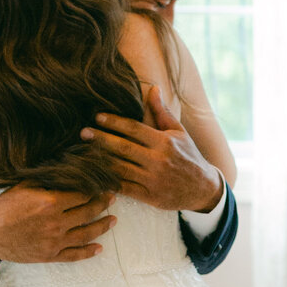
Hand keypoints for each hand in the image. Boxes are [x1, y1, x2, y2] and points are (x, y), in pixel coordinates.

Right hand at [0, 185, 116, 263]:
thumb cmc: (4, 207)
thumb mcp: (24, 185)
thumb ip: (47, 179)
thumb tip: (66, 168)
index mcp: (50, 202)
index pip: (81, 194)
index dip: (94, 189)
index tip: (103, 185)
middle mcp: (56, 223)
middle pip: (88, 212)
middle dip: (102, 204)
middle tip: (111, 198)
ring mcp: (54, 241)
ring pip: (86, 234)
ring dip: (102, 226)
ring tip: (113, 220)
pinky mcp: (50, 256)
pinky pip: (74, 255)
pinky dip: (89, 252)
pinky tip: (99, 248)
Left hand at [80, 88, 224, 212]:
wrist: (203, 189)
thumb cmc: (188, 156)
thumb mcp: (179, 132)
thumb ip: (162, 112)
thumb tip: (153, 89)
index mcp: (164, 142)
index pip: (134, 128)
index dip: (114, 122)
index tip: (97, 117)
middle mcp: (158, 160)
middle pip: (123, 148)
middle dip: (101, 139)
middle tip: (82, 133)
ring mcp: (153, 180)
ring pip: (120, 168)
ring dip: (100, 160)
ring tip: (83, 153)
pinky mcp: (150, 197)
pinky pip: (124, 188)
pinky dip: (108, 182)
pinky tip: (94, 175)